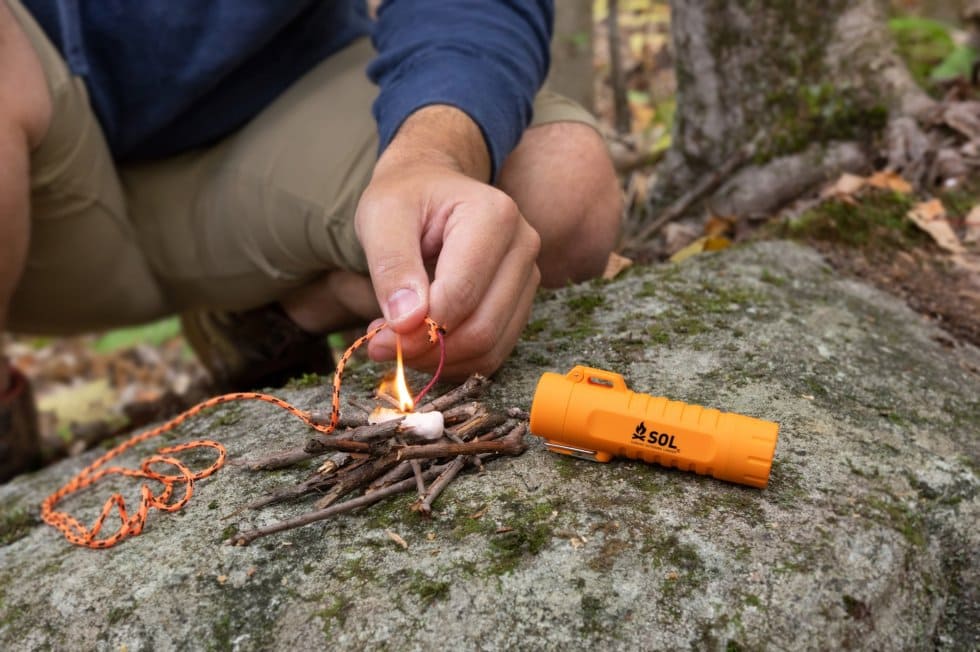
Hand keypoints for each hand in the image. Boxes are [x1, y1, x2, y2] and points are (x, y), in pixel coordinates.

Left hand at [355, 106, 540, 378]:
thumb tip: (407, 321)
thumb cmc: (406, 197)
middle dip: (429, 350)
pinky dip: (455, 360)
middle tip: (383, 348)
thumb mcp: (383, 217)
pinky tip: (423, 344)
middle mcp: (522, 246)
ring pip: (491, 347)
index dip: (419, 328)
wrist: (431, 187)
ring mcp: (527, 276)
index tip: (377, 339)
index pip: (461, 294)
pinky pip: (494, 351)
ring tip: (399, 344)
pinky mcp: (520, 301)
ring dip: (441, 360)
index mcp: (494, 216)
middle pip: (483, 328)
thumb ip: (392, 266)